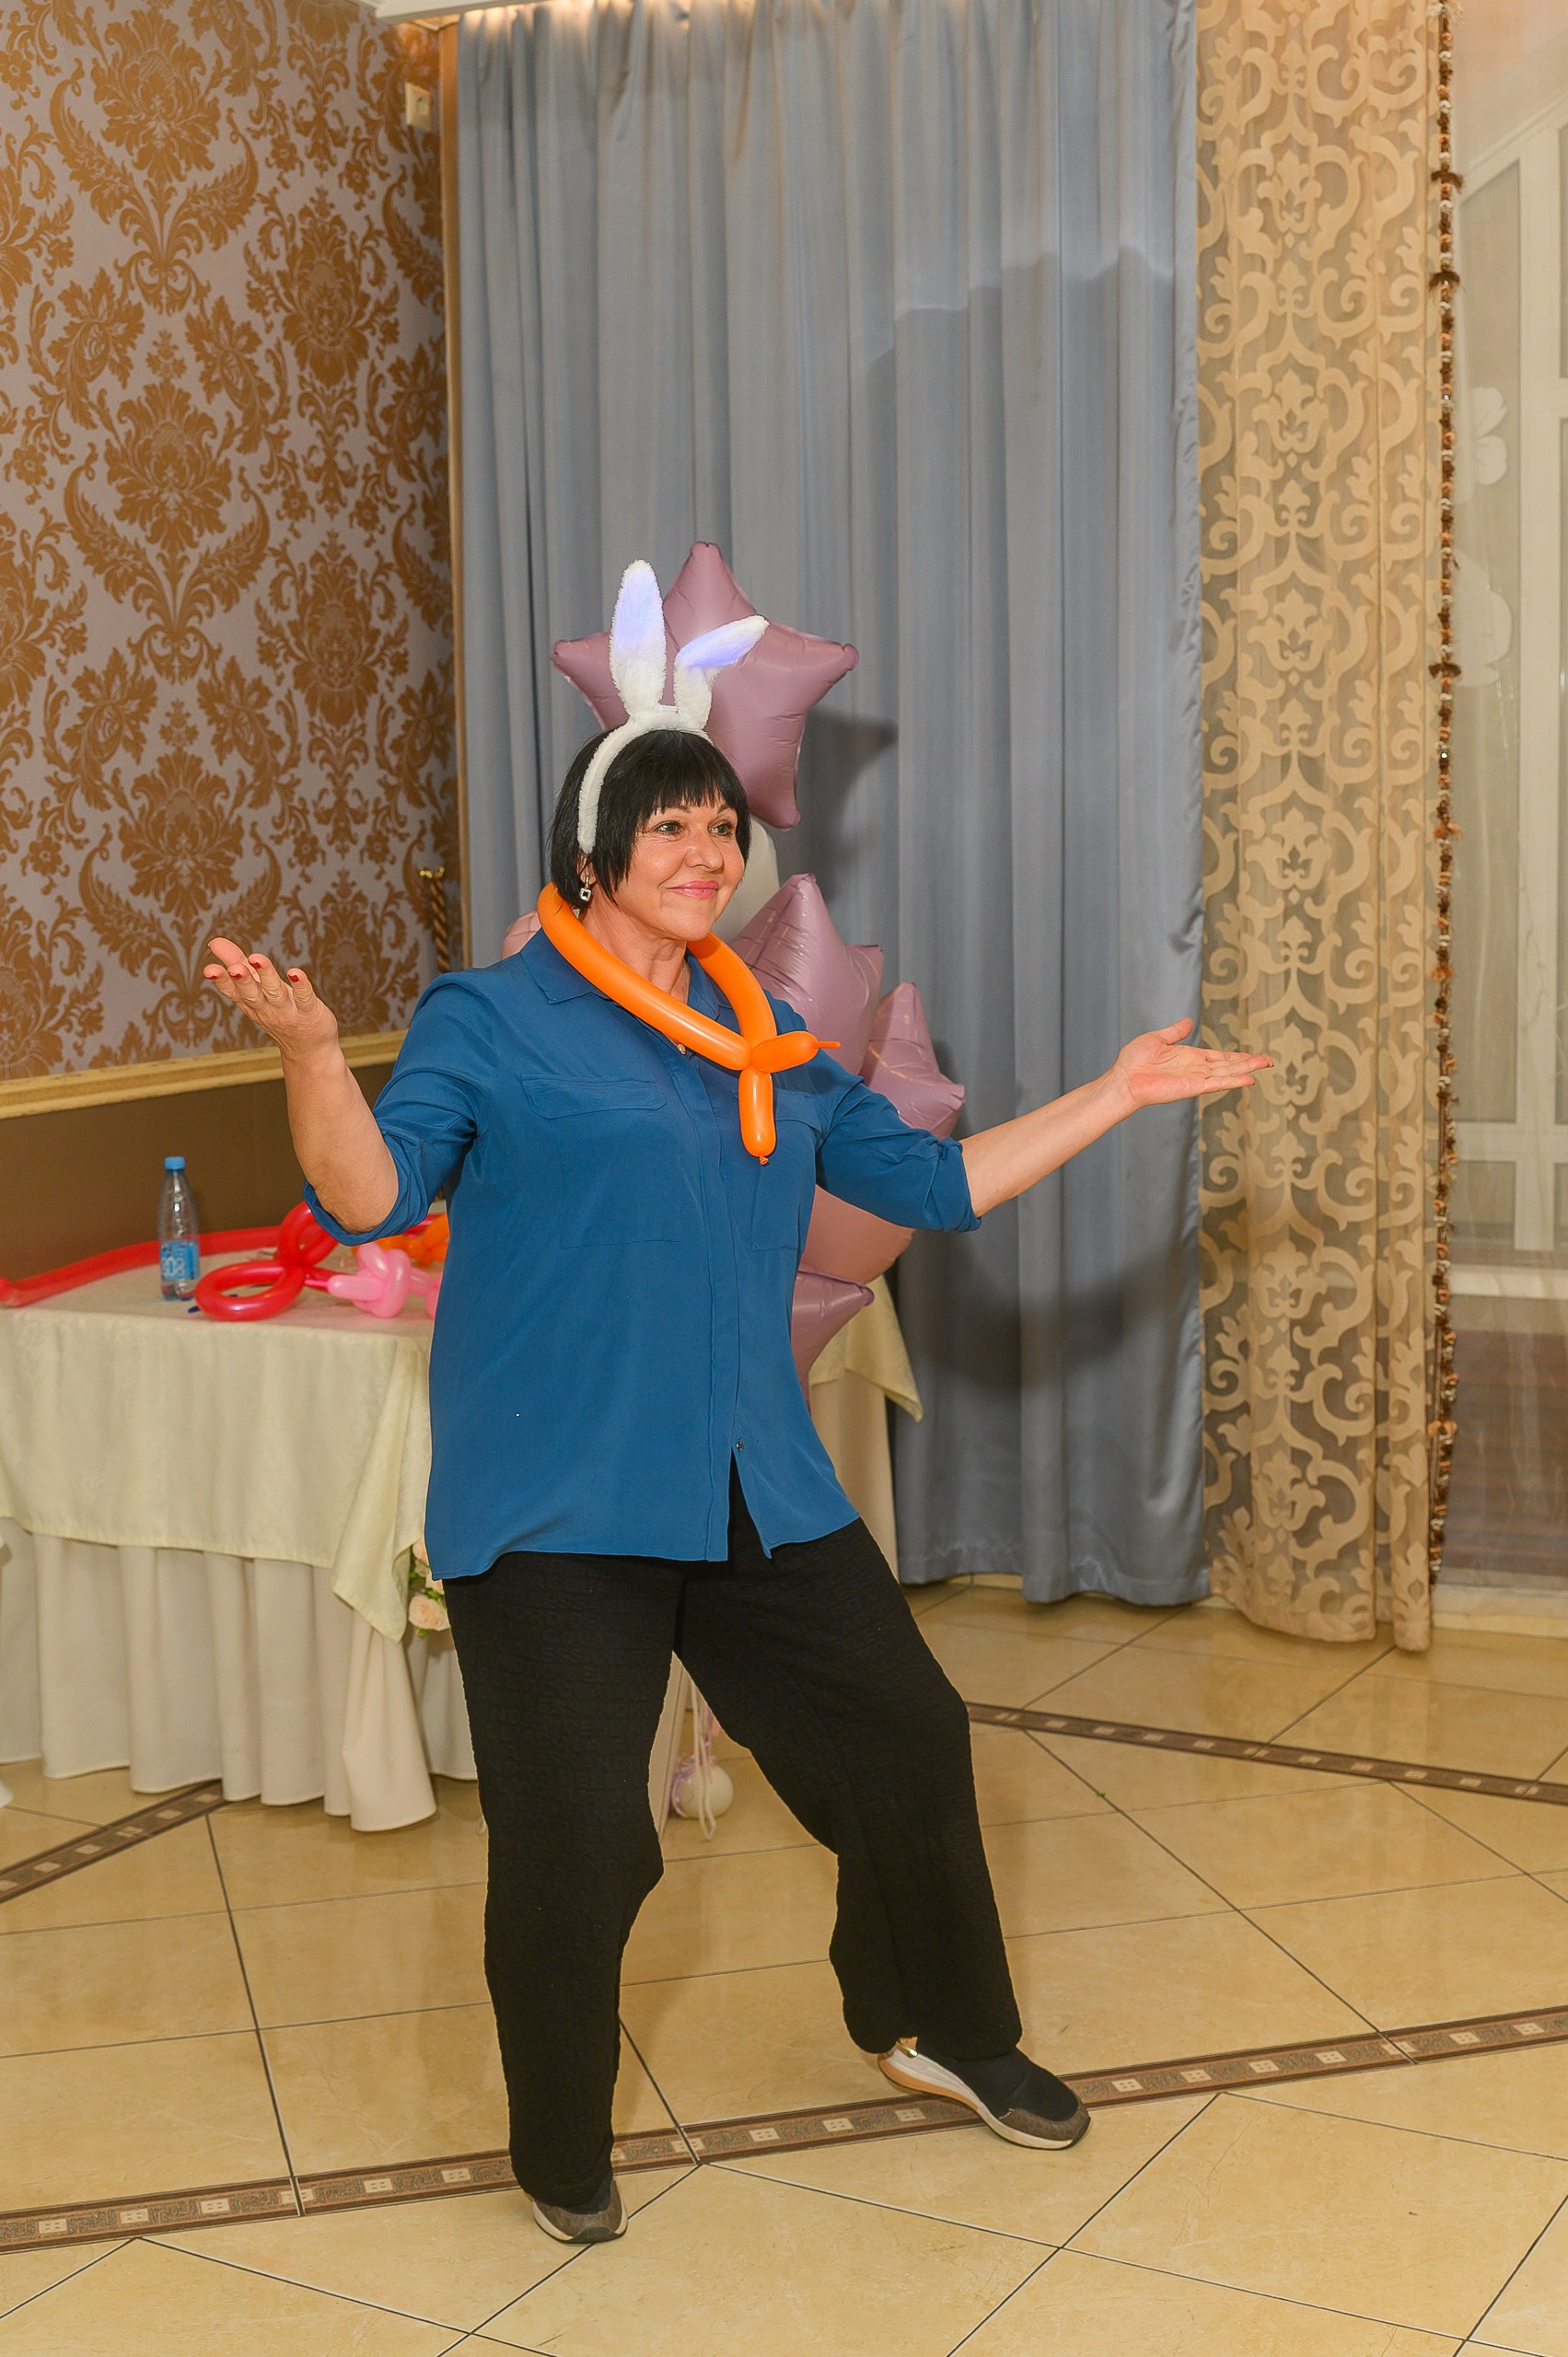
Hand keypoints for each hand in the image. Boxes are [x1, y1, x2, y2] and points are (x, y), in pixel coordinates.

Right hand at [203, 936, 338, 1062]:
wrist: (308, 1048)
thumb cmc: (278, 1012)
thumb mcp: (255, 988)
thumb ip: (236, 963)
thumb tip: (214, 942)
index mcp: (250, 1002)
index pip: (233, 992)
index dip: (222, 981)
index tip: (209, 970)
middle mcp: (266, 1008)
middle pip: (251, 994)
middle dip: (242, 980)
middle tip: (234, 969)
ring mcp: (287, 1011)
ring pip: (275, 992)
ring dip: (266, 976)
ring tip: (257, 958)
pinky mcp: (308, 1011)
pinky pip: (304, 998)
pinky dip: (301, 986)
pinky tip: (295, 973)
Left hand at [1107, 1018, 1270, 1112]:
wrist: (1124, 1078)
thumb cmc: (1134, 1061)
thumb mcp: (1157, 1039)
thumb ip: (1175, 1032)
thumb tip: (1188, 1021)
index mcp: (1190, 1058)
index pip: (1220, 1057)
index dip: (1237, 1057)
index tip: (1253, 1056)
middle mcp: (1197, 1069)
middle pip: (1229, 1066)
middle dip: (1249, 1063)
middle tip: (1269, 1061)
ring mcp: (1196, 1079)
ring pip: (1228, 1074)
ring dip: (1247, 1070)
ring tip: (1266, 1065)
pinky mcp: (1193, 1087)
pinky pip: (1217, 1083)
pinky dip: (1233, 1081)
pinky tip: (1249, 1079)